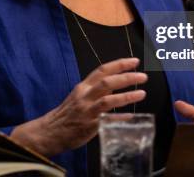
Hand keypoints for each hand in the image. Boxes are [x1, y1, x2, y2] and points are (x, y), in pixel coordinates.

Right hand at [11, 57, 146, 155]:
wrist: (50, 131)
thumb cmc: (68, 113)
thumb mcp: (80, 95)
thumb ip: (97, 89)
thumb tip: (117, 83)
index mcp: (83, 86)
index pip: (102, 70)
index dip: (119, 64)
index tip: (134, 61)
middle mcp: (85, 96)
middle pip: (107, 83)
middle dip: (126, 78)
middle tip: (143, 76)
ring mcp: (87, 111)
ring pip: (108, 100)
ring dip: (126, 96)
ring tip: (142, 93)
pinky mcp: (89, 126)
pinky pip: (108, 121)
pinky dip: (120, 118)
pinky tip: (131, 116)